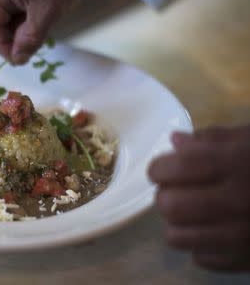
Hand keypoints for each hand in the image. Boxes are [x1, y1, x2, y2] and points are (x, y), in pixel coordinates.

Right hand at [0, 0, 101, 63]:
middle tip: (22, 51)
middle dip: (2, 41)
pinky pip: (4, 11)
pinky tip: (31, 25)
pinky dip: (15, 23)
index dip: (4, 48)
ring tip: (30, 37)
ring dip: (9, 33)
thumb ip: (30, 37)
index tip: (20, 60)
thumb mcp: (50, 10)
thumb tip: (17, 58)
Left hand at [149, 126, 249, 271]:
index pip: (171, 169)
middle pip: (169, 205)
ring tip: (191, 213)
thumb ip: (213, 139)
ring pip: (177, 237)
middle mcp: (235, 201)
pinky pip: (203, 258)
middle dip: (165, 196)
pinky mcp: (249, 260)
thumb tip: (174, 142)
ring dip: (177, 224)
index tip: (162, 169)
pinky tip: (215, 231)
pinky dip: (201, 245)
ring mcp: (242, 236)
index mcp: (234, 163)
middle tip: (175, 191)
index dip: (158, 169)